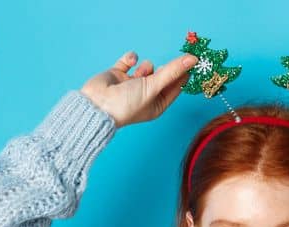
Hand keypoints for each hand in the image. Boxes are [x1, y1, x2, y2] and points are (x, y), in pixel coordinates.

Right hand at [80, 51, 199, 127]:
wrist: (96, 104)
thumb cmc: (127, 103)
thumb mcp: (154, 87)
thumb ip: (172, 72)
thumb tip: (192, 59)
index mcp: (157, 104)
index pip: (176, 88)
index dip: (183, 75)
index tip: (191, 62)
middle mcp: (146, 95)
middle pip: (162, 77)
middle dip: (165, 70)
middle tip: (169, 63)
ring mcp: (131, 84)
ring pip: (146, 68)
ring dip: (147, 66)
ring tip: (143, 71)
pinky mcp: (118, 75)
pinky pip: (128, 62)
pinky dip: (130, 59)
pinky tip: (130, 61)